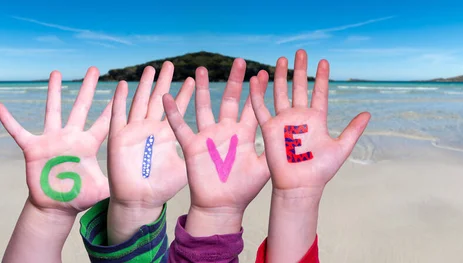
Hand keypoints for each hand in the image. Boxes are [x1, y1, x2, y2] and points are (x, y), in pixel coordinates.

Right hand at [0, 68, 110, 215]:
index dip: (112, 107)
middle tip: (94, 69)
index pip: (103, 122)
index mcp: (88, 144)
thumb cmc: (79, 196)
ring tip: (56, 72)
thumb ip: (116, 184)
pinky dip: (9, 121)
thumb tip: (134, 185)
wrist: (56, 206)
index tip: (122, 88)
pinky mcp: (33, 148)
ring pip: (53, 111)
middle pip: (80, 107)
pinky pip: (18, 132)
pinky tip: (0, 106)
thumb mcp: (101, 190)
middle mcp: (71, 137)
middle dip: (87, 88)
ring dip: (53, 92)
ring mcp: (52, 140)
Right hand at [106, 61, 194, 243]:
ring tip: (151, 68)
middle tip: (171, 63)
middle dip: (165, 81)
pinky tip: (123, 85)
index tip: (196, 77)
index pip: (180, 109)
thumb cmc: (162, 188)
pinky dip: (119, 100)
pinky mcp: (119, 138)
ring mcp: (135, 131)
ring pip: (140, 102)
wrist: (139, 202)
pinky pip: (118, 115)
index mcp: (168, 135)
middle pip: (159, 99)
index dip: (187, 93)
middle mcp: (151, 129)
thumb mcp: (186, 167)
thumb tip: (225, 147)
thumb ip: (199, 153)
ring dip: (144, 86)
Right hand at [163, 58, 269, 235]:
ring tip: (200, 70)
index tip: (263, 73)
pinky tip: (167, 97)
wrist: (221, 206)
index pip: (252, 107)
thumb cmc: (244, 190)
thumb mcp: (264, 169)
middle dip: (234, 81)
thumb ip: (274, 151)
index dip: (257, 91)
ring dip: (202, 89)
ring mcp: (209, 137)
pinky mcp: (193, 146)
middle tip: (239, 61)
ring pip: (204, 107)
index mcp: (245, 135)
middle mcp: (227, 131)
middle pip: (230, 100)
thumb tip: (295, 139)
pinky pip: (180, 127)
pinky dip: (174, 113)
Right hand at [250, 50, 369, 196]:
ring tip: (281, 59)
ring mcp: (284, 121)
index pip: (319, 92)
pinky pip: (261, 108)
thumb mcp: (341, 148)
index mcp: (317, 119)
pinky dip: (258, 93)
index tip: (324, 62)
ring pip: (280, 93)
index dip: (321, 77)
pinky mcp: (269, 128)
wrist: (300, 186)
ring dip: (280, 76)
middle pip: (299, 87)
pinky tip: (257, 79)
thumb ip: (353, 130)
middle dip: (300, 69)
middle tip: (301, 52)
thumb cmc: (320, 171)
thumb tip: (367, 113)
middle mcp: (299, 117)